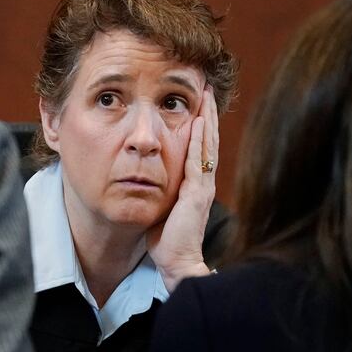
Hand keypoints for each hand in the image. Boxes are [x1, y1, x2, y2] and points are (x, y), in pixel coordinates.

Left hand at [147, 85, 218, 291]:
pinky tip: (198, 121)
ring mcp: (202, 185)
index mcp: (195, 183)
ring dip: (207, 118)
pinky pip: (199, 160)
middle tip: (207, 88)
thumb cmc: (167, 239)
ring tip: (206, 95)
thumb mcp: (162, 206)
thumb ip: (160, 189)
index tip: (199, 102)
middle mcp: (202, 181)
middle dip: (207, 113)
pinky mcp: (197, 192)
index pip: (200, 146)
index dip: (201, 124)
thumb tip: (143, 178)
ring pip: (207, 144)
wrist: (178, 263)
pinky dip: (200, 139)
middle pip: (208, 139)